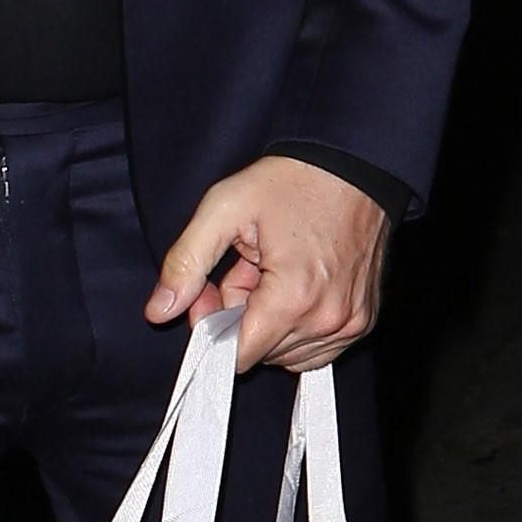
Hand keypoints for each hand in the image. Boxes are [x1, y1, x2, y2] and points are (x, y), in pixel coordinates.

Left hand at [148, 157, 389, 373]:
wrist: (354, 165)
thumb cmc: (293, 181)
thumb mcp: (224, 209)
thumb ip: (186, 263)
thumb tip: (158, 312)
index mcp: (292, 298)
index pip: (236, 356)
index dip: (213, 327)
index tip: (213, 289)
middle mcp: (327, 320)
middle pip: (261, 353)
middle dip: (242, 318)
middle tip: (245, 268)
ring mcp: (350, 323)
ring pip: (288, 354)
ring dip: (271, 323)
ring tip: (274, 273)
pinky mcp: (363, 321)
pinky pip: (318, 348)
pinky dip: (299, 325)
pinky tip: (297, 285)